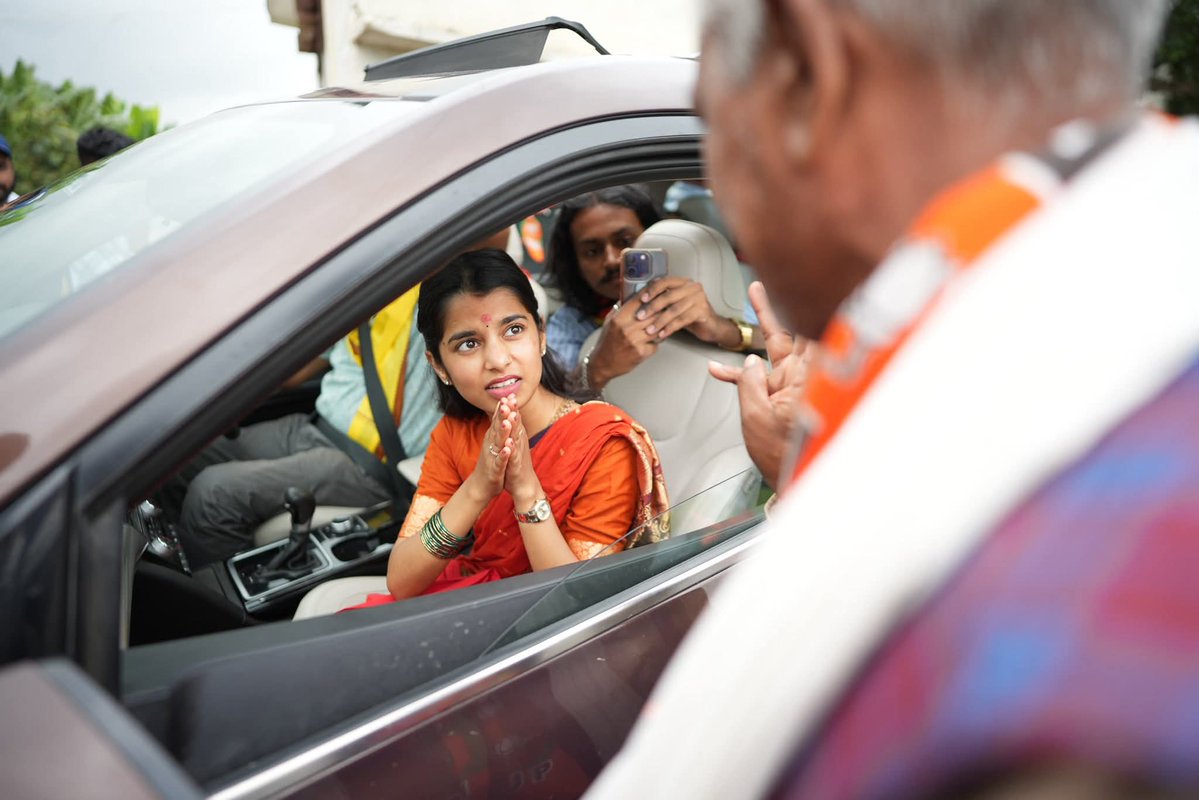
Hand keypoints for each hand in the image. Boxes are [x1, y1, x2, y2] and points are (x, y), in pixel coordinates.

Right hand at [467, 396, 517, 500]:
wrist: (481, 486)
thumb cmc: (490, 463)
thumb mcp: (494, 443)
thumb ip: (496, 428)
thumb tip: (499, 412)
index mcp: (492, 438)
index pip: (498, 420)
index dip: (503, 407)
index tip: (509, 394)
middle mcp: (491, 445)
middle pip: (497, 427)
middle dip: (502, 414)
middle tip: (507, 401)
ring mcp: (492, 456)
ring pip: (498, 442)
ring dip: (502, 431)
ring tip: (507, 421)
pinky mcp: (495, 469)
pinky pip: (500, 460)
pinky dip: (504, 454)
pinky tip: (507, 448)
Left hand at [501, 403, 542, 507]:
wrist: (523, 486)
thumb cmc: (516, 465)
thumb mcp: (514, 446)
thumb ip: (514, 432)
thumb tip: (512, 419)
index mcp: (517, 439)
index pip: (514, 420)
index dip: (512, 407)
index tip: (508, 394)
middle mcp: (519, 444)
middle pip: (516, 426)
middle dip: (513, 411)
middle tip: (510, 397)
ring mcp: (518, 454)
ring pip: (516, 438)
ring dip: (514, 427)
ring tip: (511, 415)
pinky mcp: (516, 466)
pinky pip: (513, 456)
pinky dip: (511, 449)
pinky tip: (509, 443)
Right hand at [586, 298, 660, 389]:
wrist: (602, 363)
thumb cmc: (607, 341)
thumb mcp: (610, 320)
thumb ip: (622, 307)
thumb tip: (635, 294)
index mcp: (619, 318)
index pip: (639, 300)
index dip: (651, 292)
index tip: (659, 287)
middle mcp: (627, 328)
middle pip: (653, 313)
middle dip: (661, 310)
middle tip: (667, 307)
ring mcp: (635, 341)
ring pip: (657, 328)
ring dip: (661, 326)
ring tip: (662, 324)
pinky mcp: (641, 353)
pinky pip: (656, 343)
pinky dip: (656, 341)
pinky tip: (652, 341)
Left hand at [634, 276, 730, 344]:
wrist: (711, 326)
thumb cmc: (690, 314)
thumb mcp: (675, 303)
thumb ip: (663, 299)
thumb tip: (640, 300)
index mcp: (684, 282)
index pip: (665, 281)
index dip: (652, 290)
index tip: (641, 300)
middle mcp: (692, 287)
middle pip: (668, 296)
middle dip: (652, 308)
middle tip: (641, 317)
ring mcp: (699, 298)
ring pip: (674, 310)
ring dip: (660, 321)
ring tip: (650, 330)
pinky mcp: (703, 311)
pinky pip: (682, 320)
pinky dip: (670, 328)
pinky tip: (663, 334)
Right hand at [708, 281, 811, 486]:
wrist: (791, 479)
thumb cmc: (785, 457)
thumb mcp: (757, 418)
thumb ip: (750, 384)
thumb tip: (749, 362)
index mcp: (804, 379)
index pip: (804, 333)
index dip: (796, 307)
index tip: (785, 288)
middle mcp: (803, 379)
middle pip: (793, 333)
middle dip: (780, 307)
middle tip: (767, 284)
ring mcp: (794, 387)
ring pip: (777, 351)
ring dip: (764, 329)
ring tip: (755, 299)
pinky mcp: (784, 398)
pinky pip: (762, 378)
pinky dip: (743, 373)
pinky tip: (720, 369)